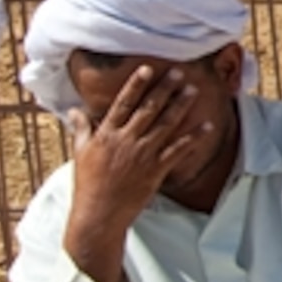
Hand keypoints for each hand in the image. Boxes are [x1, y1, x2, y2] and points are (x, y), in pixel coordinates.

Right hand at [64, 63, 219, 281]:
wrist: (98, 214)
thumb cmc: (87, 183)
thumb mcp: (80, 153)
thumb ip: (81, 128)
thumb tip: (74, 109)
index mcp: (106, 134)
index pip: (123, 103)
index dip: (136, 84)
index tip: (147, 68)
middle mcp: (125, 141)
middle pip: (148, 110)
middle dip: (164, 89)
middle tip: (179, 71)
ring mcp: (142, 155)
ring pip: (165, 125)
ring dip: (180, 106)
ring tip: (193, 90)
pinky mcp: (155, 170)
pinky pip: (178, 150)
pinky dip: (194, 137)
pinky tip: (207, 125)